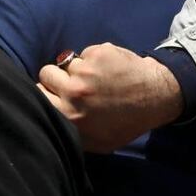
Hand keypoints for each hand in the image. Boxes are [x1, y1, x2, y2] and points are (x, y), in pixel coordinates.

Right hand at [37, 42, 181, 152]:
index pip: (37, 94)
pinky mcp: (100, 53)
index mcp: (69, 115)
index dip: (47, 92)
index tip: (58, 93)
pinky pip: (86, 52)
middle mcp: (74, 92)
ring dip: (80, 68)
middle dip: (58, 77)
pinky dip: (97, 58)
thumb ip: (68, 132)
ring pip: (68, 62)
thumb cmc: (128, 122)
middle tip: (77, 84)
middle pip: (46, 74)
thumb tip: (48, 122)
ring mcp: (87, 71)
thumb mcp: (96, 143)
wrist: (158, 97)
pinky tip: (112, 69)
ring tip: (100, 78)